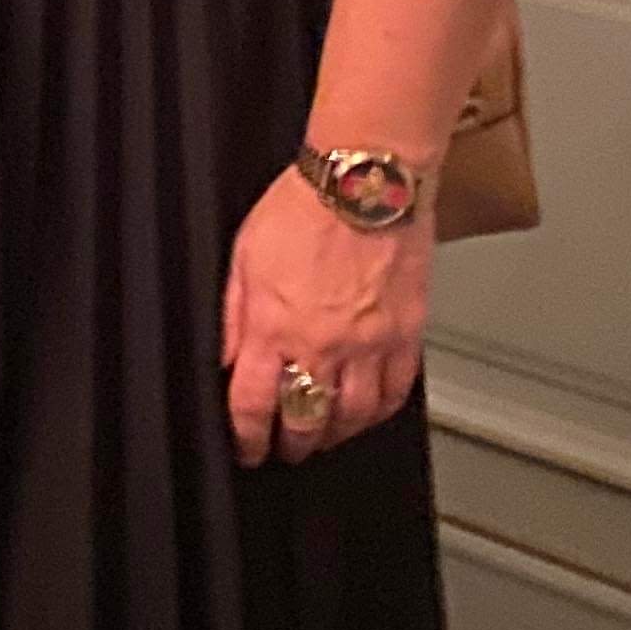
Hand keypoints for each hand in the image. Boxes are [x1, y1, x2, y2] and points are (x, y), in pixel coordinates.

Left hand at [221, 165, 430, 463]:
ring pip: (353, 416)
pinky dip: (379, 411)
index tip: (248, 447)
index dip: (247, 437)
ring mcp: (370, 343)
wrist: (365, 181)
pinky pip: (396, 391)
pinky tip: (367, 412)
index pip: (254, 406)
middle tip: (286, 447)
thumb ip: (234, 317)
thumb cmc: (303, 207)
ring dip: (335, 434)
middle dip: (291, 443)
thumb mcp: (242, 258)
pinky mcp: (407, 334)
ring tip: (324, 435)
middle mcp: (323, 344)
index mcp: (275, 327)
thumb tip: (224, 361)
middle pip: (305, 420)